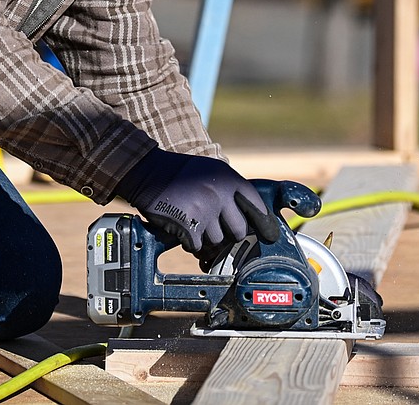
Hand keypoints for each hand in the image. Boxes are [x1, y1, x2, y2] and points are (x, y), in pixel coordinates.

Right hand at [114, 149, 277, 254]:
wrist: (147, 171)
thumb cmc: (181, 173)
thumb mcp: (211, 171)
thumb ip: (230, 191)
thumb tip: (249, 221)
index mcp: (229, 180)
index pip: (256, 206)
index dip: (265, 224)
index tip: (271, 237)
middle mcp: (220, 195)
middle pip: (238, 231)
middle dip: (229, 235)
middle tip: (217, 230)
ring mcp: (204, 211)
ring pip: (217, 242)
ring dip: (207, 240)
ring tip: (194, 225)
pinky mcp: (187, 226)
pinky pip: (197, 247)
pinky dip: (190, 243)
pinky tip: (183, 230)